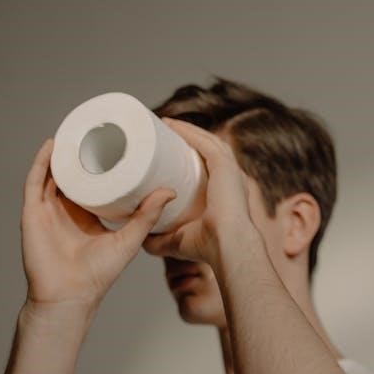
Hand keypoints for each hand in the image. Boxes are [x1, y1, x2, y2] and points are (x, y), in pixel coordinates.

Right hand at [20, 138, 175, 309]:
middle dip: (82, 154)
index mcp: (86, 216)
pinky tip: (54, 145)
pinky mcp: (33, 213)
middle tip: (99, 131)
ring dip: (62, 153)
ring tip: (78, 131)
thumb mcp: (129, 239)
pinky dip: (42, 162)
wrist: (70, 296)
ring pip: (52, 173)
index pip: (93, 183)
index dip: (102, 165)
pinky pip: (34, 182)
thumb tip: (170, 190)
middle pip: (72, 175)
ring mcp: (48, 210)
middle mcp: (66, 210)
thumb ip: (147, 216)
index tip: (118, 145)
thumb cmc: (98, 275)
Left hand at [142, 118, 254, 266]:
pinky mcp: (225, 166)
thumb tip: (140, 240)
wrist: (228, 246)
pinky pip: (204, 142)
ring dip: (185, 130)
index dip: (192, 157)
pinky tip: (172, 125)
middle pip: (209, 149)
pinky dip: (188, 132)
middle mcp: (233, 179)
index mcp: (228, 193)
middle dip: (188, 138)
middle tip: (163, 134)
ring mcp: (231, 170)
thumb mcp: (178, 242)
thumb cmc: (209, 248)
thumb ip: (159, 242)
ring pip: (206, 141)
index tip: (170, 153)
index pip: (211, 168)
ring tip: (164, 125)